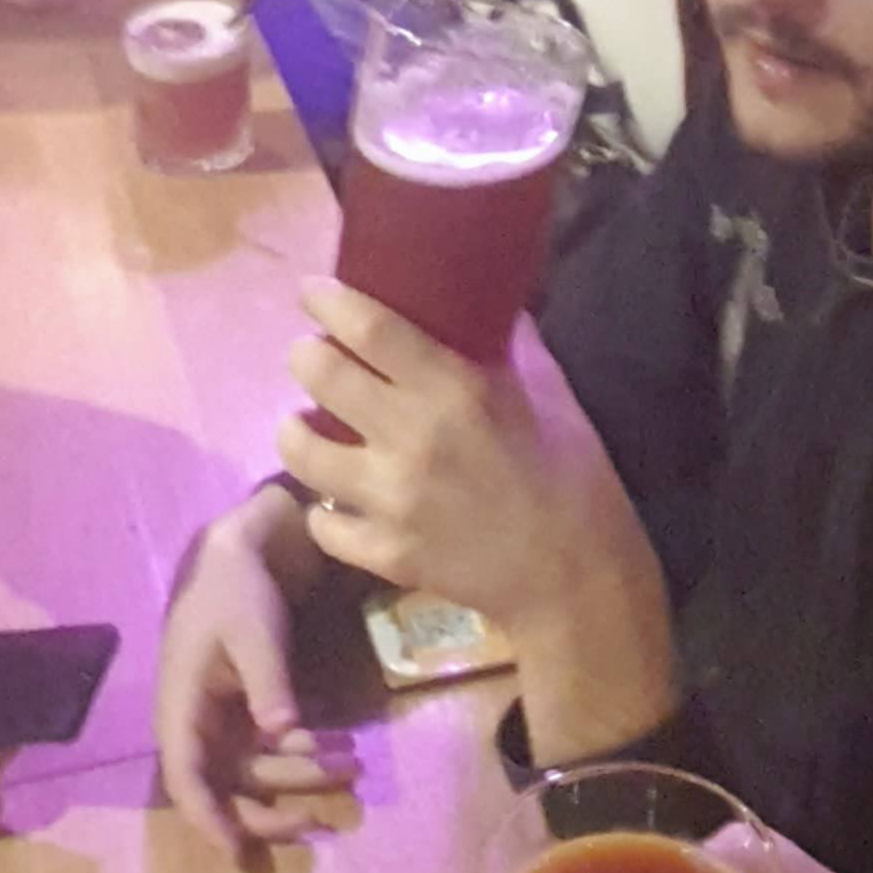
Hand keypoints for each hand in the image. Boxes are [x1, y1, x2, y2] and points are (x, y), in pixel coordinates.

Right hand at [153, 486, 359, 858]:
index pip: (185, 777)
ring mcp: (222, 720)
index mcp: (181, 706)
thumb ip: (267, 680)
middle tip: (323, 816)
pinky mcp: (247, 711)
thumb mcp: (251, 629)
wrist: (240, 550)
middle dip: (271, 809)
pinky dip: (301, 758)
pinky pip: (270, 751)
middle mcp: (197, 724)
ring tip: (351, 767)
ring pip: (254, 774)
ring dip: (298, 780)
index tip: (238, 852)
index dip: (208, 819)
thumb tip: (281, 732)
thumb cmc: (234, 586)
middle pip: (225, 789)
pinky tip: (339, 749)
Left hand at [271, 288, 650, 631]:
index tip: (311, 293)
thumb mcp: (551, 394)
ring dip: (295, 430)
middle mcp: (412, 438)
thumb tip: (484, 300)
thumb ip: (511, 344)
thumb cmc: (574, 476)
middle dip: (305, 357)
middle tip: (312, 357)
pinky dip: (324, 510)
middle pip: (319, 376)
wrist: (577, 579)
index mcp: (456, 389)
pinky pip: (321, 524)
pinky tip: (336, 500)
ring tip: (304, 426)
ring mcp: (391, 501)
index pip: (369, 329)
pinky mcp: (383, 554)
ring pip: (301, 452)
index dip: (328, 303)